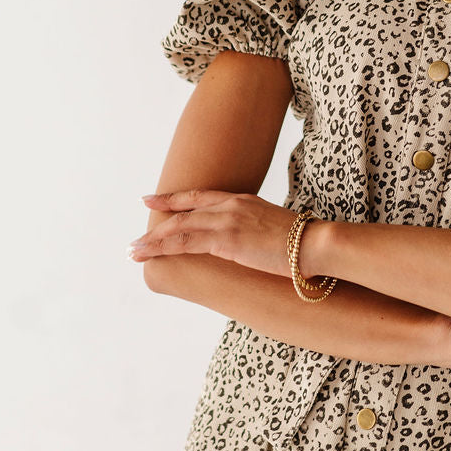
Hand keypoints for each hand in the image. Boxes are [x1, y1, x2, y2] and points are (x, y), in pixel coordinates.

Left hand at [128, 190, 293, 275]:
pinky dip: (162, 248)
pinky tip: (148, 255)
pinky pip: (185, 243)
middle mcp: (231, 205)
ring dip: (152, 240)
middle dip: (156, 224)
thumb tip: (248, 242)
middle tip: (135, 238)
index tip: (152, 199)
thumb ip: (254, 229)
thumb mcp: (273, 228)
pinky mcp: (227, 240)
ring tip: (133, 251)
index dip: (173, 198)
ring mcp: (228, 221)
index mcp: (242, 199)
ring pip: (179, 228)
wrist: (316, 244)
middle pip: (183, 211)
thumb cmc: (303, 242)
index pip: (199, 196)